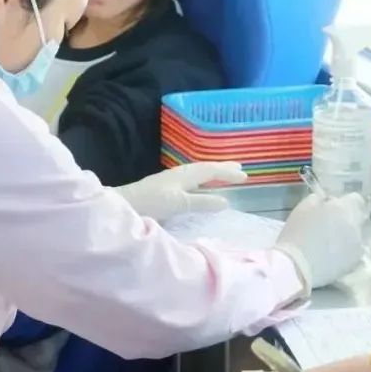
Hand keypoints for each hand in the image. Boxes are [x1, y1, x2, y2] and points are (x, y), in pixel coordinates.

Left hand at [115, 163, 247, 219]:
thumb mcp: (180, 204)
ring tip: (224, 172)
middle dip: (222, 167)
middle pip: (205, 168)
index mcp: (185, 174)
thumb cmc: (152, 203)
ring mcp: (172, 179)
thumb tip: (226, 201)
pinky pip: (191, 178)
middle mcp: (180, 173)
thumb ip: (202, 202)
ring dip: (213, 171)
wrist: (124, 204)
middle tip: (240, 167)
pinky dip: (202, 178)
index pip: (212, 170)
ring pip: (198, 172)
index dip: (228, 173)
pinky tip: (200, 183)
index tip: (246, 176)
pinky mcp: (165, 186)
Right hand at [275, 193, 366, 290]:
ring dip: (348, 236)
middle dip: (347, 219)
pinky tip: (331, 256)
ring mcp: (357, 246)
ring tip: (330, 243)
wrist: (296, 267)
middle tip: (330, 225)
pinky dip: (346, 252)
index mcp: (344, 209)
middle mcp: (356, 225)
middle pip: (358, 218)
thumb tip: (327, 200)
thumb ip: (319, 199)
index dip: (345, 202)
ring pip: (357, 236)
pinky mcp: (354, 263)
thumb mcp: (303, 208)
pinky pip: (354, 252)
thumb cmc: (297, 233)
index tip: (333, 207)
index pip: (356, 199)